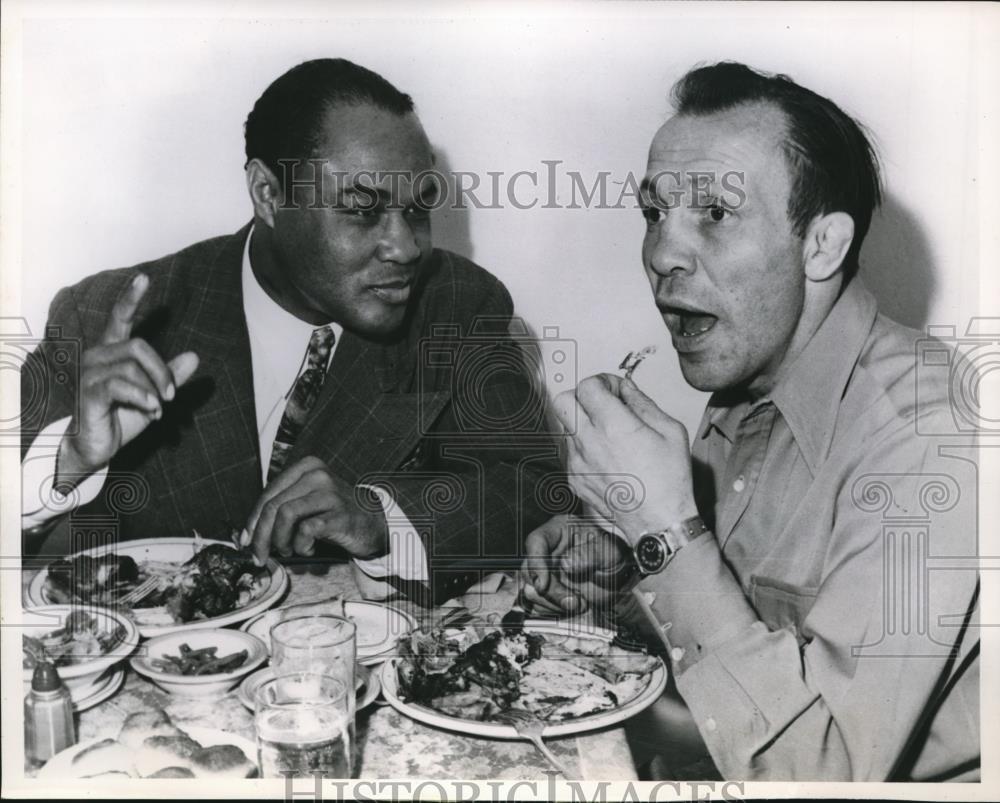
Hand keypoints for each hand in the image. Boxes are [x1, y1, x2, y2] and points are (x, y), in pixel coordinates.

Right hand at [58, 273, 198, 483]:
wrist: (96, 447)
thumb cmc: (121, 417)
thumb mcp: (153, 395)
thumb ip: (170, 376)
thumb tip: (195, 356)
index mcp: (112, 352)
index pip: (120, 318)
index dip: (131, 298)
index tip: (144, 277)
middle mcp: (97, 356)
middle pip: (139, 346)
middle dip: (162, 371)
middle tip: (171, 396)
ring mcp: (90, 374)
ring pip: (132, 367)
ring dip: (154, 390)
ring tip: (158, 410)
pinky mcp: (89, 393)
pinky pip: (121, 385)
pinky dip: (143, 397)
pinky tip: (152, 411)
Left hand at [246, 456, 388, 563]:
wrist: (371, 522)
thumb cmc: (332, 514)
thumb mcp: (306, 503)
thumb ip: (280, 510)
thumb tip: (247, 534)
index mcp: (306, 467)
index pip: (268, 494)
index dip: (253, 521)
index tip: (247, 541)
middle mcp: (317, 475)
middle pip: (273, 505)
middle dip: (261, 536)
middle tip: (259, 556)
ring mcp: (330, 493)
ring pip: (285, 515)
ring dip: (280, 540)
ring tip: (288, 550)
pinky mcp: (340, 514)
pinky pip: (307, 530)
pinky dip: (301, 545)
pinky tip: (308, 549)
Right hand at [521, 514, 635, 617]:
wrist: (621, 580)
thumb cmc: (614, 557)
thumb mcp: (609, 552)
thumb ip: (589, 555)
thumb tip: (567, 564)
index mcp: (559, 531)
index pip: (536, 541)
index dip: (535, 563)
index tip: (543, 584)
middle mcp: (547, 550)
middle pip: (528, 570)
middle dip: (550, 591)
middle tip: (574, 601)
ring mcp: (543, 572)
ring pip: (530, 590)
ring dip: (553, 603)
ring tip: (579, 603)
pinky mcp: (544, 591)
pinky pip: (537, 605)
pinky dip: (552, 611)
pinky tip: (571, 608)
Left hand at [553, 374, 697, 542]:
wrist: (659, 522)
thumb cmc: (670, 480)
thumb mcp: (670, 430)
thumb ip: (643, 402)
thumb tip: (626, 388)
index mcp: (613, 425)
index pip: (587, 385)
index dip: (602, 381)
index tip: (614, 390)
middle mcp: (589, 442)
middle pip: (563, 400)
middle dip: (582, 397)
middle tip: (603, 405)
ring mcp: (577, 462)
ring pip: (566, 427)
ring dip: (583, 422)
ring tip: (610, 435)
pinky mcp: (574, 479)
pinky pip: (571, 452)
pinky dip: (584, 447)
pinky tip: (607, 457)